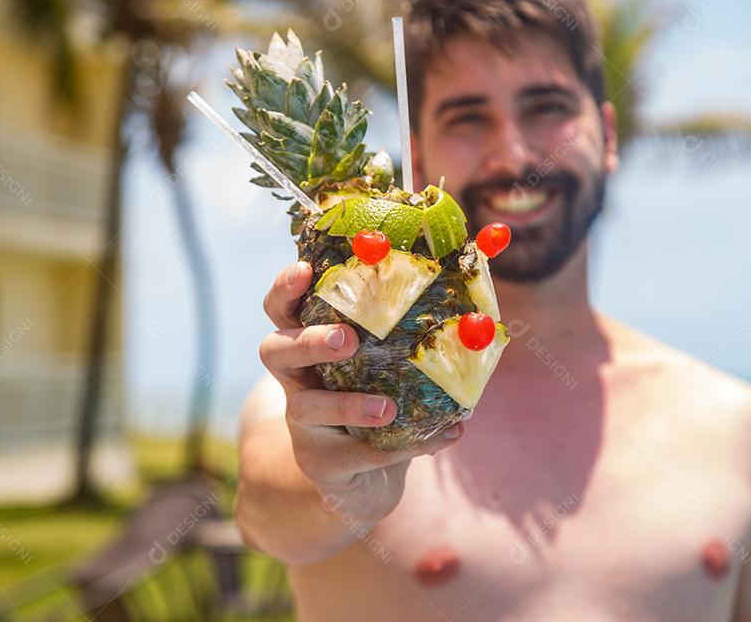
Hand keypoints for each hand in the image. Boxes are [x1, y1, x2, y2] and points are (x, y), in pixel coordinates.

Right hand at [258, 260, 463, 523]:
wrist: (363, 480)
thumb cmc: (380, 401)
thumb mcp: (388, 364)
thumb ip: (411, 337)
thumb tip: (475, 313)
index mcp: (310, 344)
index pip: (282, 308)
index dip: (286, 289)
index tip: (305, 270)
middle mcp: (297, 380)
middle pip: (275, 350)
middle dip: (308, 341)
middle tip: (346, 339)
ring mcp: (303, 425)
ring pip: (305, 409)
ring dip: (347, 406)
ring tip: (387, 409)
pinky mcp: (322, 464)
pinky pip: (358, 453)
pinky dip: (407, 446)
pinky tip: (446, 434)